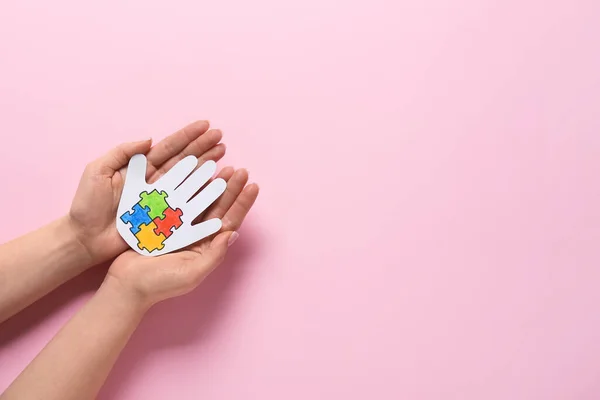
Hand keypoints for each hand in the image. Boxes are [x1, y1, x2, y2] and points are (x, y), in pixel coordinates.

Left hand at [69, 121, 225, 265]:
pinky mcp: (163, 216)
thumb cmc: (87, 205)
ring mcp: (161, 198)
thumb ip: (122, 152)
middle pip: (184, 160)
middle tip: (221, 137)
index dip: (187, 136)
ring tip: (223, 154)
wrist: (84, 237)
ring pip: (189, 178)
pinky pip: (186, 203)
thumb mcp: (97, 170)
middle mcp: (154, 180)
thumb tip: (149, 140)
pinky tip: (215, 183)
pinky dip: (202, 193)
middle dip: (203, 147)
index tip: (206, 126)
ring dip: (206, 166)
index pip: (168, 147)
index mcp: (140, 167)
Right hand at [105, 168, 258, 306]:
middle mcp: (196, 235)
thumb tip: (233, 234)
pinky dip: (186, 184)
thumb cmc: (159, 284)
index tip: (253, 185)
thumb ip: (214, 255)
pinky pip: (178, 197)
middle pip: (218, 206)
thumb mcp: (192, 273)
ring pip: (200, 199)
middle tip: (241, 170)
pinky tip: (194, 171)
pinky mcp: (161, 219)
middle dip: (230, 188)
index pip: (230, 221)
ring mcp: (179, 226)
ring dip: (212, 183)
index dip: (242, 204)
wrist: (125, 284)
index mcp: (207, 247)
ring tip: (223, 166)